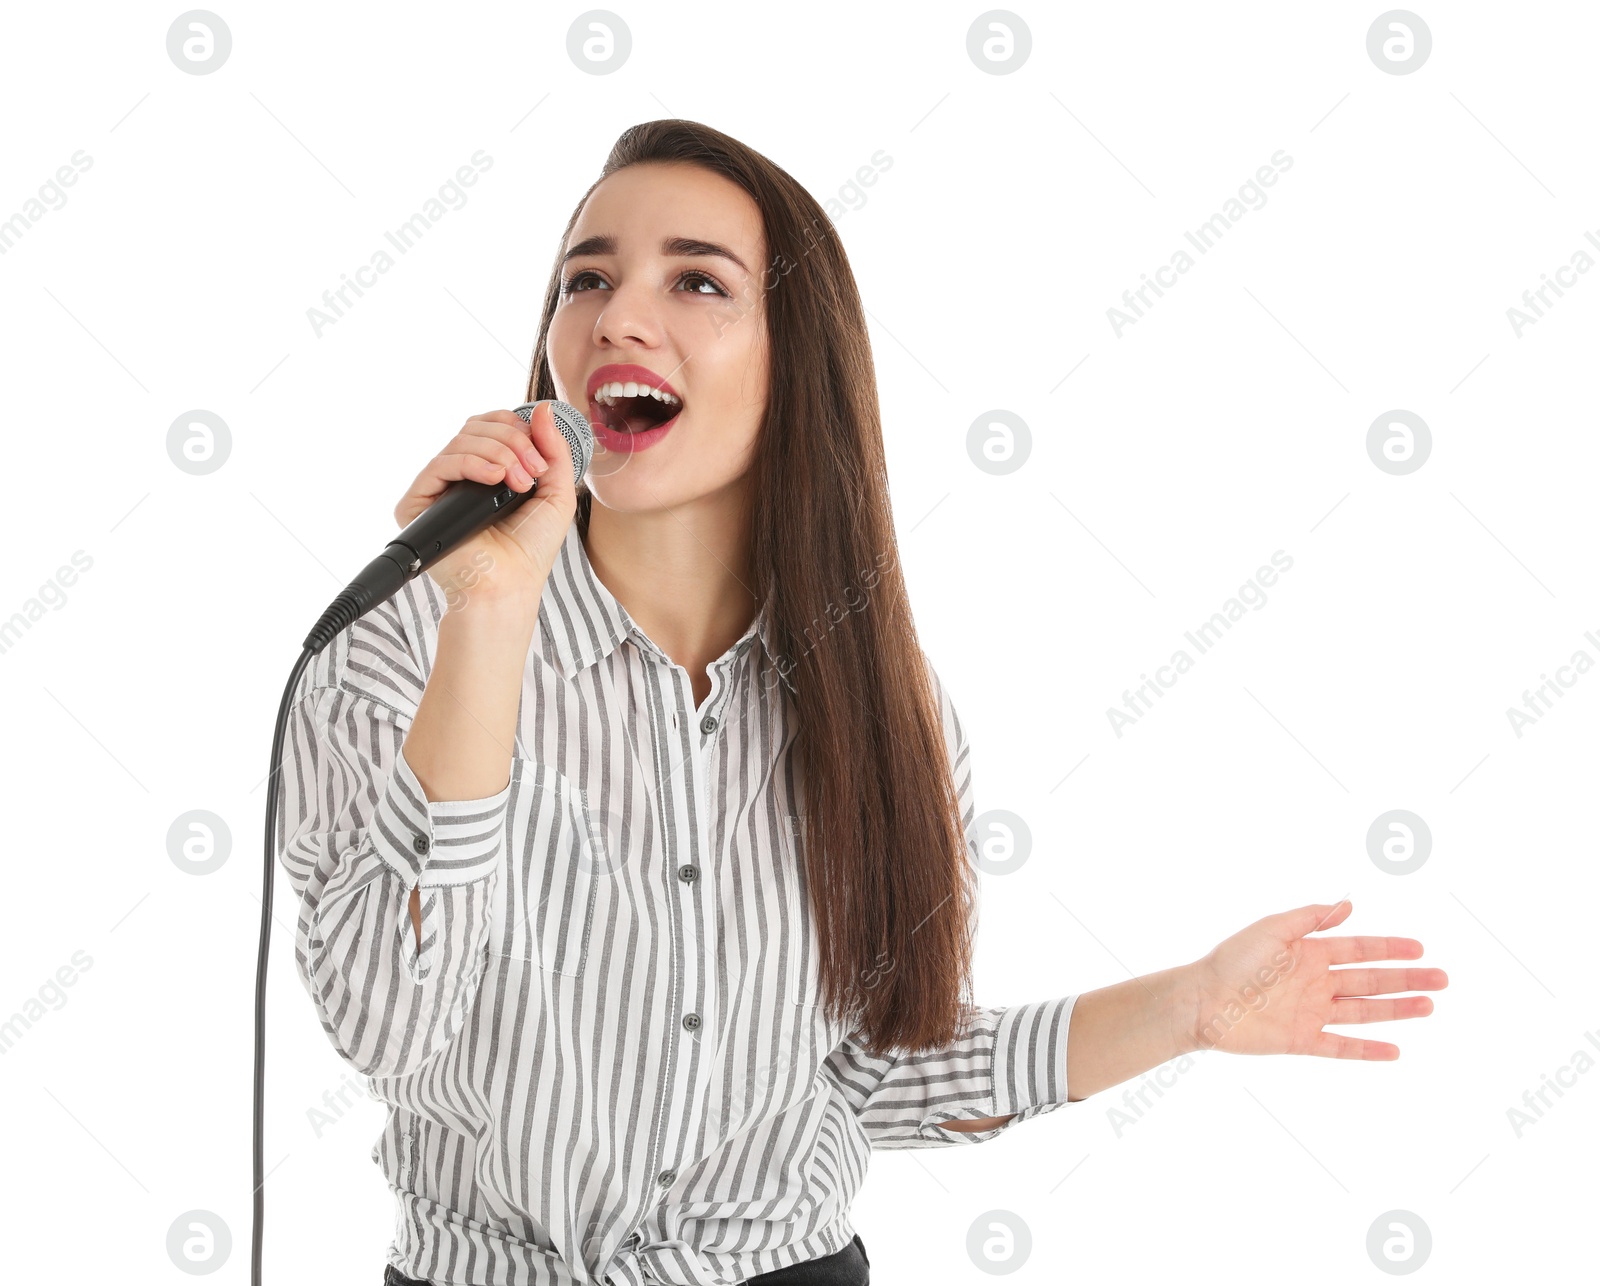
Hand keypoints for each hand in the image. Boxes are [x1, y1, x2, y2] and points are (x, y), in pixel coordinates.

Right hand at [393, 403, 579, 611]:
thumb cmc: (530, 550)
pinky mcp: (418, 502)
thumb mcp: (556, 493)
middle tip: (533, 471)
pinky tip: (496, 478)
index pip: (493, 425)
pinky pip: (440, 463)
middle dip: (512, 440)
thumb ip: (555, 450)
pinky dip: (472, 463)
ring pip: (461, 440)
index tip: (541, 459)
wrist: (509, 587)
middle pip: (477, 426)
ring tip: (518, 482)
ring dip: (499, 453)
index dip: (518, 429)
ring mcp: (438, 487)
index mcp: (488, 470)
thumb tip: (545, 409)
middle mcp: (460, 475)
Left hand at [1184, 899, 1446, 1059]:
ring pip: (1363, 1012)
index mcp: (1308, 953)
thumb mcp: (1271, 929)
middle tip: (1443, 978)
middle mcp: (1314, 982)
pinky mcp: (1301, 1040)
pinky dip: (1367, 1050)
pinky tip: (1394, 1051)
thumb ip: (1310, 918)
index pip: (1359, 949)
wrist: (1202, 1000)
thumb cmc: (1231, 959)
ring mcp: (1310, 1012)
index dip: (1389, 948)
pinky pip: (1341, 1047)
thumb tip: (1348, 905)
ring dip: (1397, 1010)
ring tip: (1430, 1006)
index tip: (1420, 948)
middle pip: (1370, 981)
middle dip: (1406, 979)